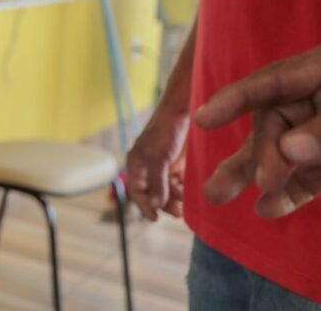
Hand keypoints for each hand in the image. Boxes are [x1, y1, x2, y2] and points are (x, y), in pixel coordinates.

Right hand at [126, 106, 189, 220]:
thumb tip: (155, 204)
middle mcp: (149, 166)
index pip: (136, 190)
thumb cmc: (165, 129)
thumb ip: (156, 181)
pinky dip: (185, 190)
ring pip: (168, 190)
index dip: (144, 205)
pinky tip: (192, 194)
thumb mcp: (158, 156)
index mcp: (137, 163)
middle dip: (164, 204)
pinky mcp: (180, 164)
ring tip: (187, 204)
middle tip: (178, 212)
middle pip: (153, 193)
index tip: (155, 218)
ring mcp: (165, 165)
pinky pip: (180, 183)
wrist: (185, 109)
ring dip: (176, 199)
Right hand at [195, 46, 320, 217]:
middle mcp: (307, 104)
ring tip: (215, 195)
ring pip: (277, 157)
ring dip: (250, 176)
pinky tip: (266, 209)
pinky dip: (286, 196)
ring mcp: (313, 138)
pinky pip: (303, 182)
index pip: (266, 83)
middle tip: (247, 181)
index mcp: (313, 72)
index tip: (201, 119)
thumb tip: (289, 150)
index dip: (233, 101)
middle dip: (255, 156)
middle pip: (269, 127)